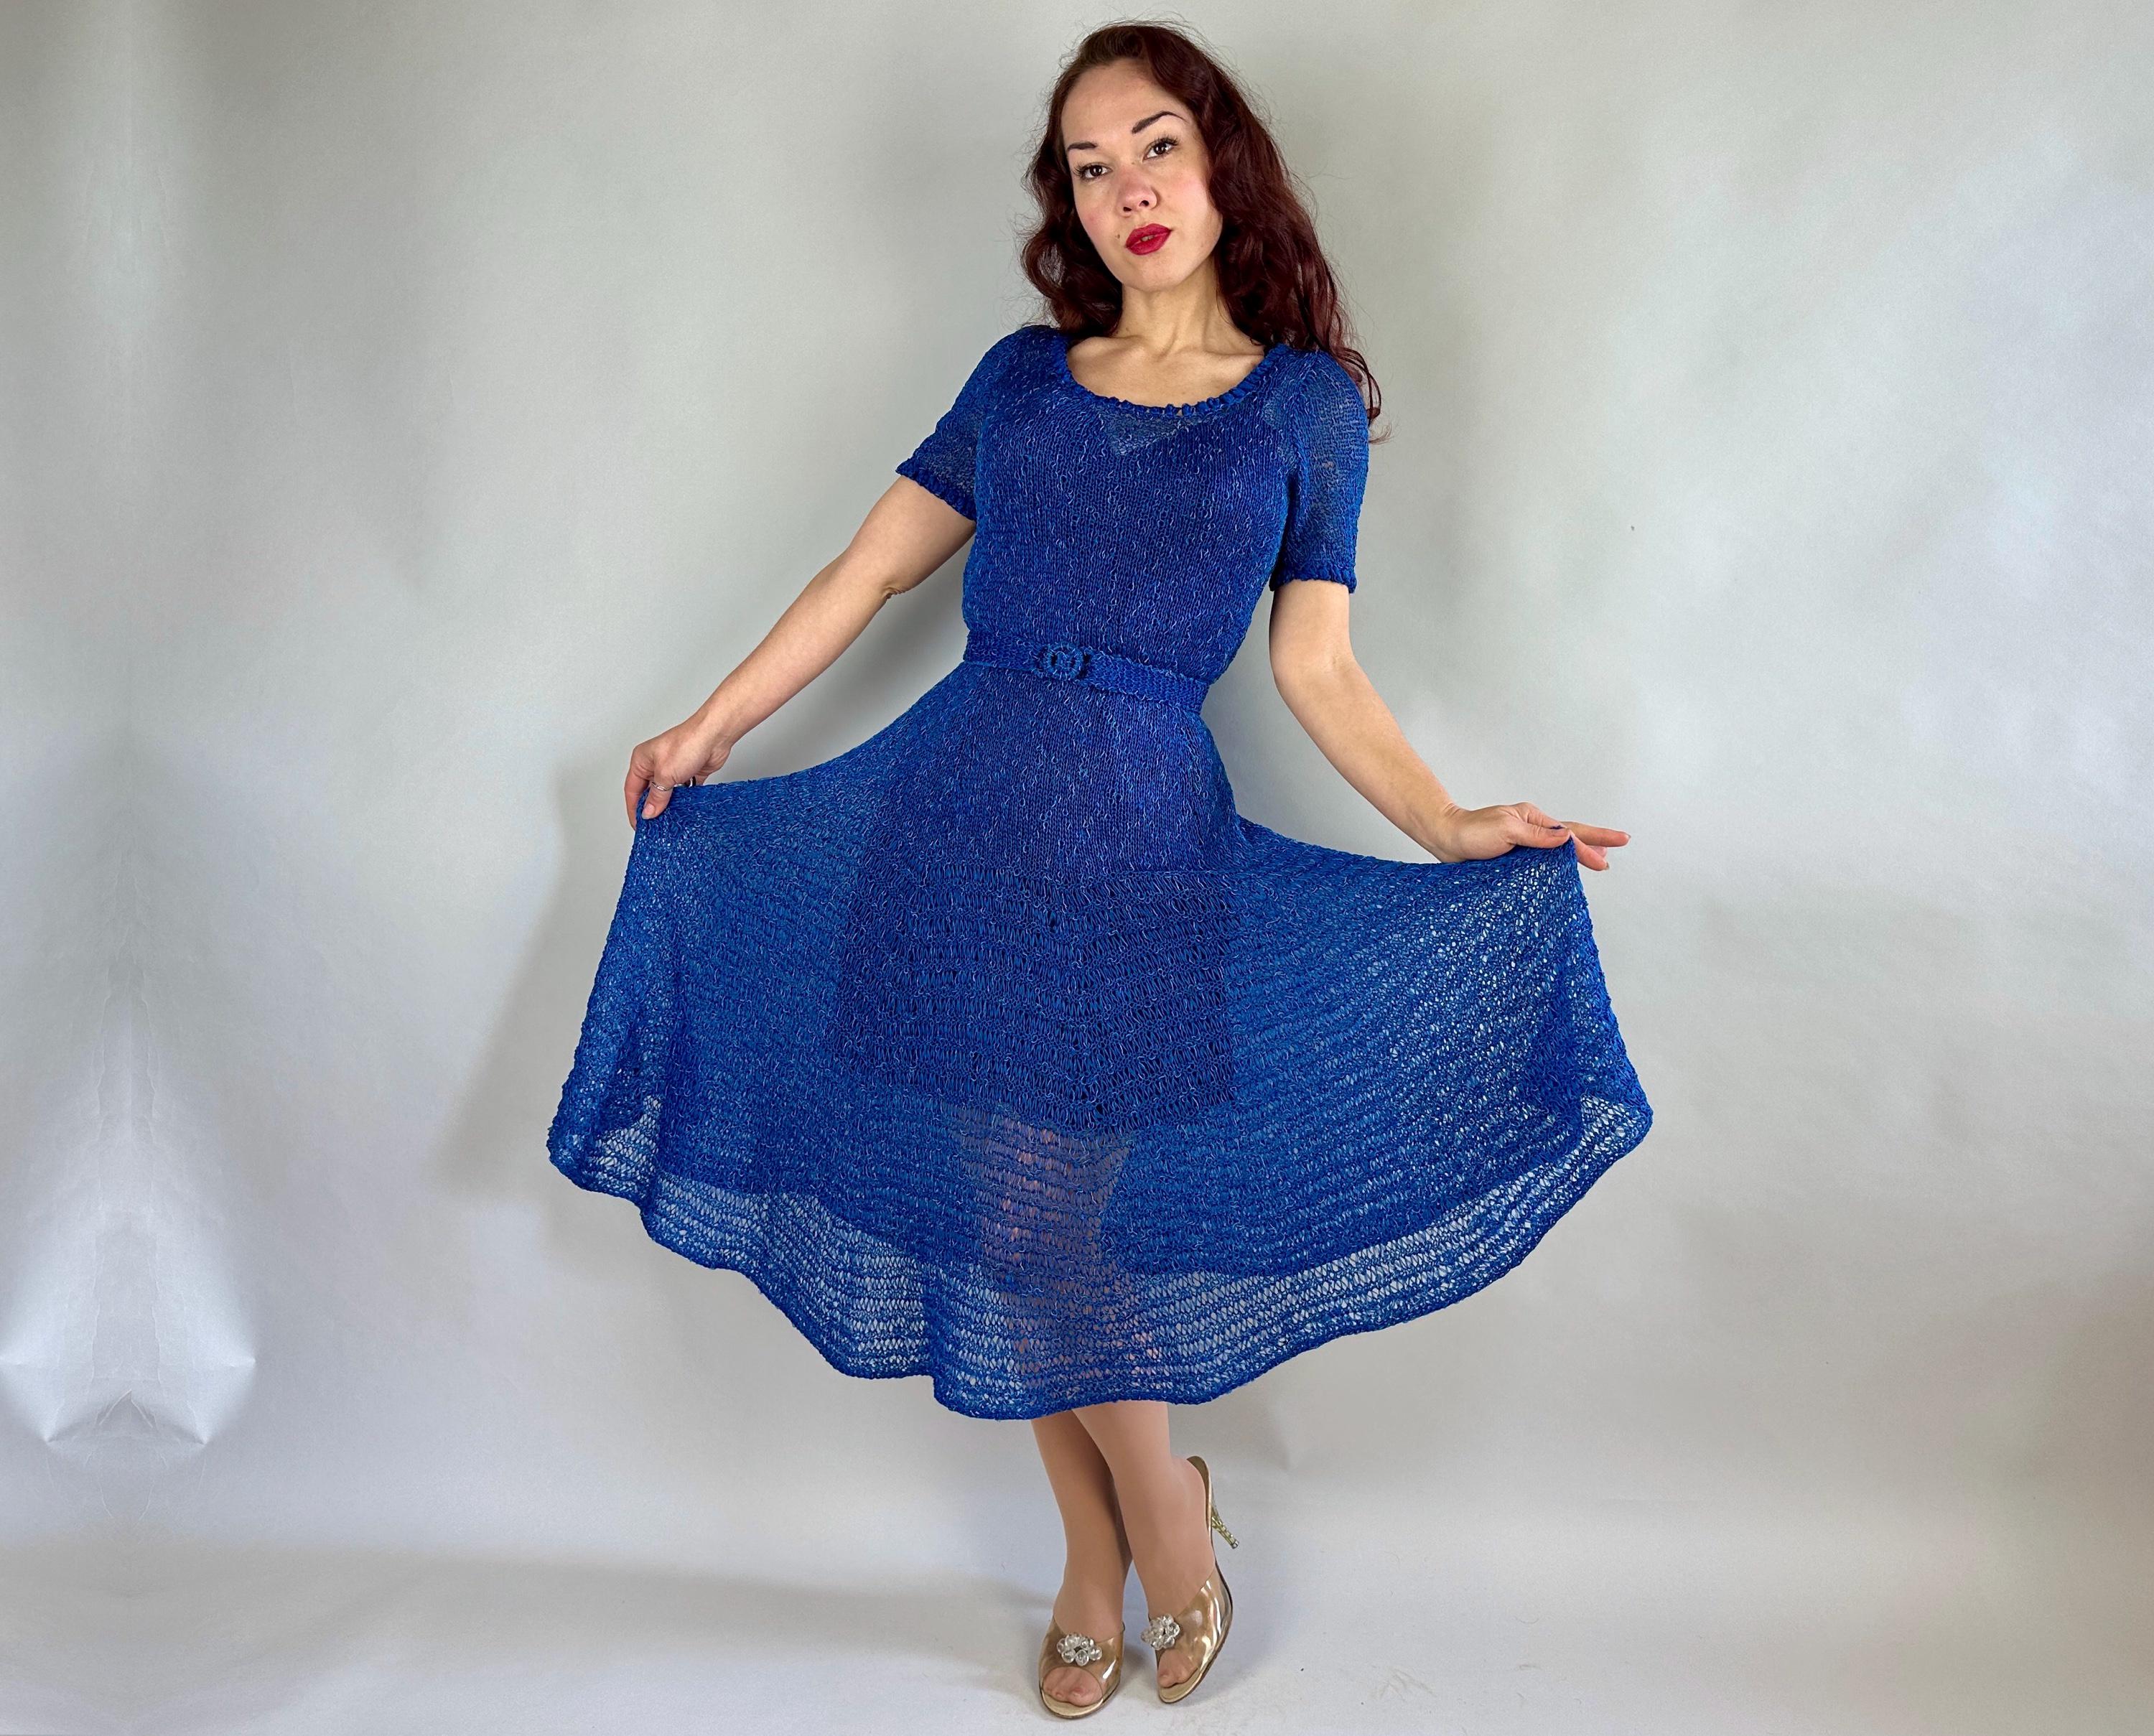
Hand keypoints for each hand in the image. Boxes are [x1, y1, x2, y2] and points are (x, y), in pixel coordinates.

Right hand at [626, 717, 732, 825]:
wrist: (715, 735)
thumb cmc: (687, 743)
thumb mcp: (665, 774)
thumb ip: (656, 796)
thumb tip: (648, 812)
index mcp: (642, 760)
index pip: (632, 789)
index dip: (633, 808)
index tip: (638, 824)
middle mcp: (655, 764)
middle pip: (648, 792)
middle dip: (650, 808)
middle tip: (653, 826)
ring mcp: (672, 768)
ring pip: (666, 793)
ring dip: (667, 806)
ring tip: (668, 822)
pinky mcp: (688, 773)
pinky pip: (682, 792)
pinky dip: (682, 801)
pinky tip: (682, 811)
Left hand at [1428, 801, 1629, 870]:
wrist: (1445, 839)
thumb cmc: (1470, 832)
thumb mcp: (1506, 830)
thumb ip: (1536, 836)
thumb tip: (1566, 838)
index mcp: (1532, 818)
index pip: (1568, 834)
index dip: (1590, 845)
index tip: (1607, 857)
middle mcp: (1530, 830)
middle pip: (1570, 836)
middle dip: (1596, 840)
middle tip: (1622, 842)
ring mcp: (1523, 844)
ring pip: (1557, 849)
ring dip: (1580, 852)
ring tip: (1600, 857)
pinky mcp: (1513, 859)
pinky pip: (1541, 862)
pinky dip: (1557, 865)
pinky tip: (1564, 871)